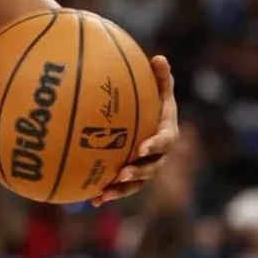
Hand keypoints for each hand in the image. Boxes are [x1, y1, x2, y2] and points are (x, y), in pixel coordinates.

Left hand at [92, 55, 179, 205]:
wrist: (149, 123)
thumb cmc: (154, 101)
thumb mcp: (160, 89)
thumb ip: (161, 77)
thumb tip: (159, 57)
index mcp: (167, 134)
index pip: (165, 141)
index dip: (155, 145)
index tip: (142, 148)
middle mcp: (158, 155)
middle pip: (151, 168)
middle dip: (137, 173)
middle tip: (122, 174)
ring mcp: (145, 168)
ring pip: (136, 183)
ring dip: (121, 189)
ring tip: (105, 193)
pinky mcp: (130, 175)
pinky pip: (120, 187)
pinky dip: (107, 193)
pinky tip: (91, 200)